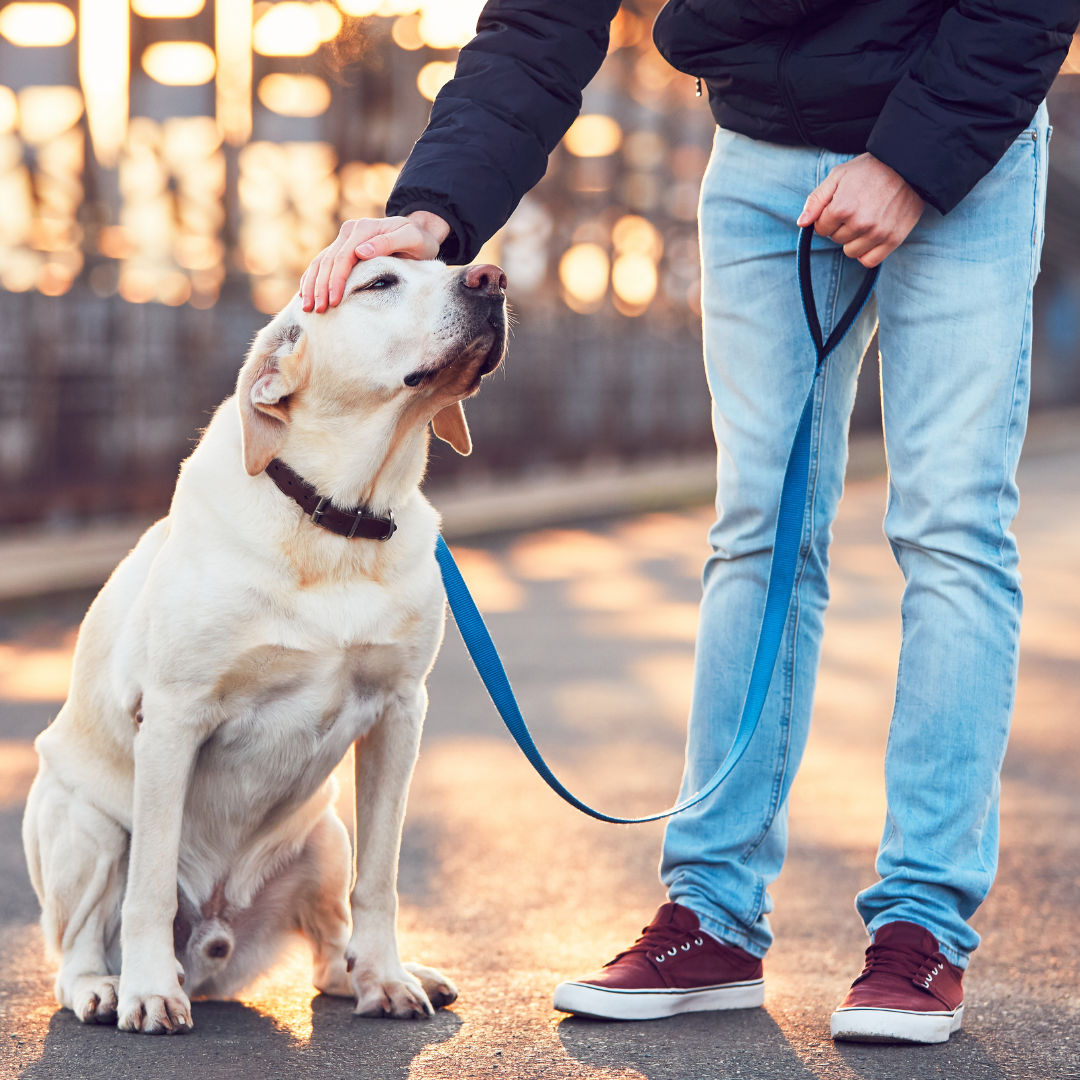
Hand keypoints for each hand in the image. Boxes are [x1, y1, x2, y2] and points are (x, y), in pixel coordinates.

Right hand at [300, 210, 450, 311]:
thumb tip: (361, 251)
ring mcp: (344, 238)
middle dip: (320, 287)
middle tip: (317, 310)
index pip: (343, 258)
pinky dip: (312, 278)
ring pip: (320, 262)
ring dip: (311, 285)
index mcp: (363, 229)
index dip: (336, 281)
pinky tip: (305, 294)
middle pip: (328, 261)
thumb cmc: (418, 240)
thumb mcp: (410, 239)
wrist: (418, 231)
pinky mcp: (342, 247)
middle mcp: (350, 231)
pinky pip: (322, 262)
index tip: (334, 301)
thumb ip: (387, 243)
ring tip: (307, 307)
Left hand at [797, 153, 923, 267]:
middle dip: (840, 227)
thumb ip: (816, 200)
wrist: (909, 165)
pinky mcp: (893, 240)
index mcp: (842, 208)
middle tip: (856, 208)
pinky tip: (870, 237)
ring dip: (853, 240)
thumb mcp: (838, 176)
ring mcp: (877, 233)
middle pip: (836, 239)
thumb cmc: (870, 169)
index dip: (827, 217)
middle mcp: (859, 223)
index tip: (839, 205)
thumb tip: (802, 223)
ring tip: (865, 220)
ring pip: (850, 252)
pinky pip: (869, 260)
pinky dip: (867, 252)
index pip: (820, 228)